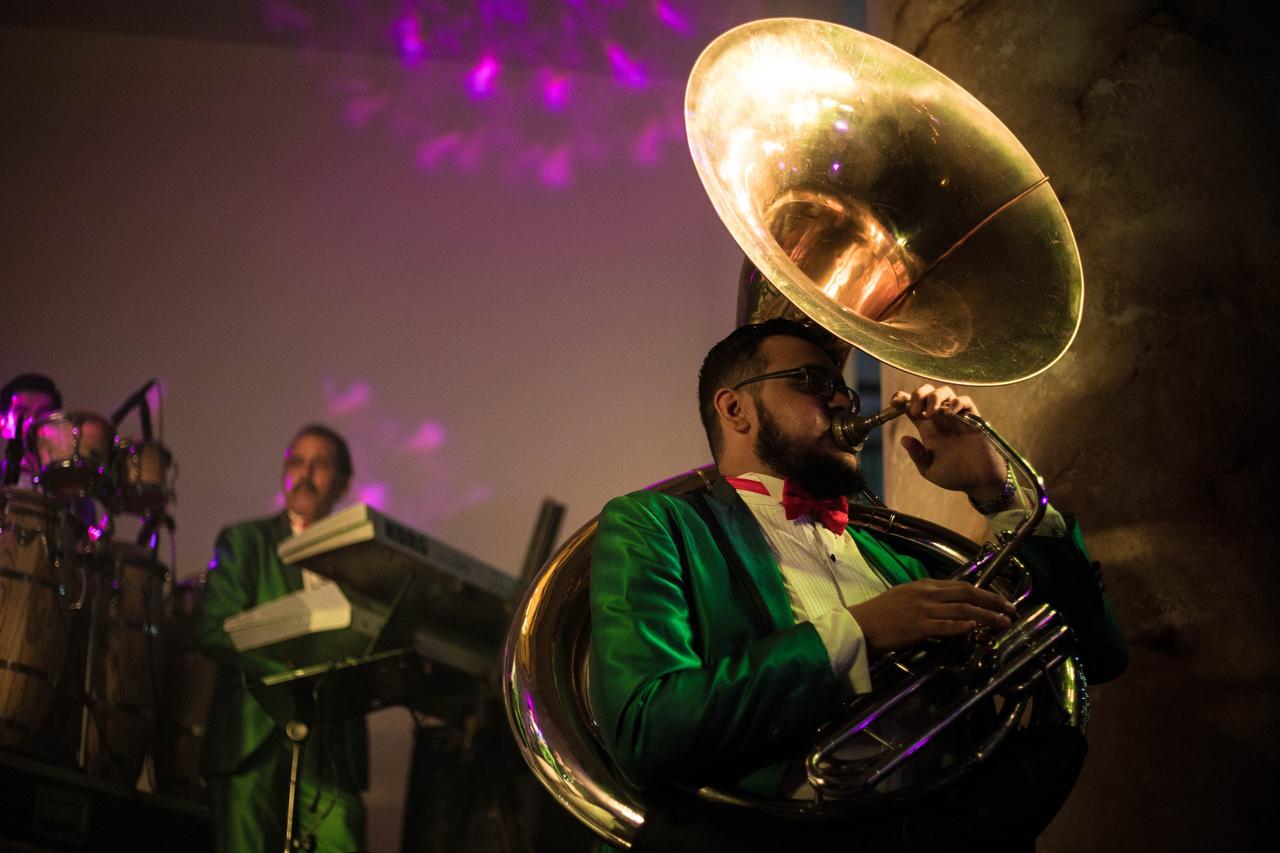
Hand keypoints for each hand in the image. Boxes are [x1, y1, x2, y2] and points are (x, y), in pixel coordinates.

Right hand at [846, 579, 1014, 654]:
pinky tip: (976, 628)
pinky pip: (946, 625)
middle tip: (1010, 608)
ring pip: (962, 610)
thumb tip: (946, 606)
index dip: (983, 592)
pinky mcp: (919, 627)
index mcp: (923, 586)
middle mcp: (927, 594)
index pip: (960, 585)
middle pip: (967, 594)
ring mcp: (923, 610)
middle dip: (992, 601)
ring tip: (1003, 621)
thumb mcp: (904, 597)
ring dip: (986, 616)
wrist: (859, 626)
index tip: (998, 599)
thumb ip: (925, 598)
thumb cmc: (879, 614)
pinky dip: (963, 626)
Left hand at [890, 384, 1005, 501]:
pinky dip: (957, 402)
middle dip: (917, 394)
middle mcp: (940, 418)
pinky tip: (950, 414)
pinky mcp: (973, 419)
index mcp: (926, 427)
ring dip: (934, 397)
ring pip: (944, 391)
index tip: (893, 403)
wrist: (979, 482)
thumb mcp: (929, 469)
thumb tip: (904, 439)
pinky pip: (966, 401)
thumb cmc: (954, 476)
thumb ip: (917, 455)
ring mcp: (956, 417)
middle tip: (916, 411)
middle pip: (926, 392)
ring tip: (931, 413)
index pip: (910, 405)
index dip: (901, 398)